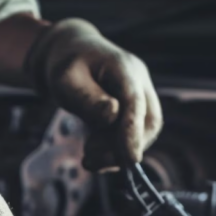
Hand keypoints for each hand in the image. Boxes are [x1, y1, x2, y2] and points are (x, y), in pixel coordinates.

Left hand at [25, 19, 162, 170]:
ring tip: (89, 159)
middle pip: (150, 120)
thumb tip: (112, 115)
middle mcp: (139, 80)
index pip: (135, 102)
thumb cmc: (66, 65)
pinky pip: (134, 134)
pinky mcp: (135, 109)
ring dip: (119, 152)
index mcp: (124, 68)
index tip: (129, 159)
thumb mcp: (65, 80)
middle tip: (92, 161)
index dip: (134, 132)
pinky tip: (94, 155)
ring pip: (144, 131)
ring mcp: (140, 94)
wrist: (70, 54)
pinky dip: (116, 150)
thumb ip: (86, 98)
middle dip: (126, 147)